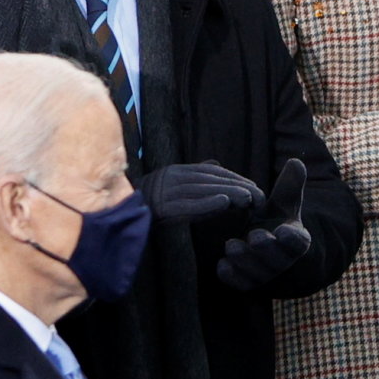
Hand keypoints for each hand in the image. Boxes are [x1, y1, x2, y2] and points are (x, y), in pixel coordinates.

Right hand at [140, 161, 264, 222]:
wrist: (118, 214)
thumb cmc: (149, 203)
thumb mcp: (173, 186)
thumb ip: (194, 176)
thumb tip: (216, 164)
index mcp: (177, 171)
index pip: (212, 172)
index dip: (235, 178)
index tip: (255, 188)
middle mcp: (173, 177)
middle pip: (212, 179)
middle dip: (238, 186)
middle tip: (259, 196)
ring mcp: (167, 192)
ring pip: (204, 190)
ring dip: (229, 193)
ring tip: (249, 199)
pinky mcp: (163, 208)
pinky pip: (188, 205)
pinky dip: (207, 203)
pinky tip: (224, 203)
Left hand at [217, 159, 311, 290]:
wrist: (261, 246)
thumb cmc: (274, 220)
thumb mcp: (283, 202)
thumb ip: (290, 184)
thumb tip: (295, 162)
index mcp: (295, 240)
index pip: (298, 242)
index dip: (292, 238)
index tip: (283, 230)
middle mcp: (282, 261)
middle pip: (277, 259)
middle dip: (265, 248)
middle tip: (253, 235)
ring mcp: (264, 274)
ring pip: (256, 273)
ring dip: (244, 260)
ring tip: (231, 245)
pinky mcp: (246, 283)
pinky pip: (239, 283)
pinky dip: (231, 275)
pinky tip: (222, 264)